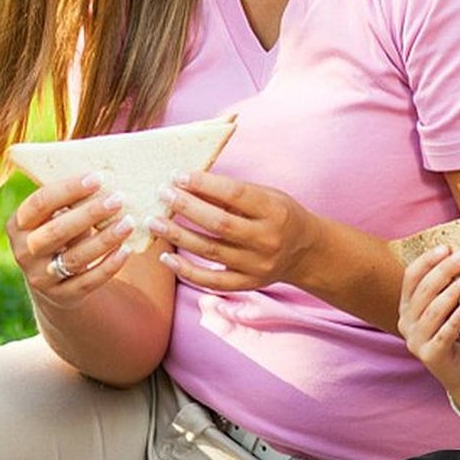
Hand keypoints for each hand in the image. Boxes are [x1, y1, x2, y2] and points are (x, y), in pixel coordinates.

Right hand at [7, 173, 137, 301]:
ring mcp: (41, 277)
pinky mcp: (62, 296)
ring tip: (129, 223)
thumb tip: (104, 176)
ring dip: (105, 239)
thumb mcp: (54, 218)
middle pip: (57, 231)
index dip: (68, 189)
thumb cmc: (60, 236)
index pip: (40, 202)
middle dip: (90, 214)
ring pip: (75, 257)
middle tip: (118, 199)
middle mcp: (24, 251)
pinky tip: (126, 250)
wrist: (52, 283)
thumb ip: (68, 201)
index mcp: (18, 224)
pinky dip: (109, 265)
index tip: (98, 178)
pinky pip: (88, 281)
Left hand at [149, 170, 318, 291]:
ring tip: (154, 222)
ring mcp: (257, 265)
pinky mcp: (248, 284)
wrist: (306, 251)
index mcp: (274, 211)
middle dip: (186, 207)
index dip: (204, 184)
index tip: (177, 175)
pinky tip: (166, 258)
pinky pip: (212, 281)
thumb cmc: (279, 215)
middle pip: (219, 224)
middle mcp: (267, 239)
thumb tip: (187, 183)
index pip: (235, 194)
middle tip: (162, 194)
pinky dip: (186, 271)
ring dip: (177, 236)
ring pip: (210, 251)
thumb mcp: (265, 196)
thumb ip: (231, 192)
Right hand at [398, 245, 459, 402]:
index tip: (447, 247)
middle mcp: (406, 323)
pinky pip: (444, 332)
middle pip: (422, 290)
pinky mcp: (430, 355)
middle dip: (443, 271)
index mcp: (407, 307)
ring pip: (432, 310)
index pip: (411, 276)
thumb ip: (448, 286)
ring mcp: (415, 340)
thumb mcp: (449, 308)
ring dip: (451, 292)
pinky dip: (457, 317)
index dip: (428, 260)